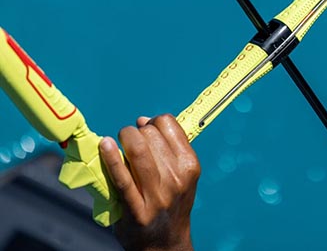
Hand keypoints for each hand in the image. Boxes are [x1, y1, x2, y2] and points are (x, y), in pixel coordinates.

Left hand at [99, 114, 200, 250]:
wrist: (165, 244)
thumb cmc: (170, 203)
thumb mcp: (182, 175)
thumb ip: (167, 147)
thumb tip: (142, 120)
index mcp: (189, 165)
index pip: (168, 124)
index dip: (153, 121)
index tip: (145, 129)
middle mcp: (177, 178)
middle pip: (150, 135)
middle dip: (135, 131)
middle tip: (129, 141)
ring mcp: (157, 196)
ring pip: (138, 150)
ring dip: (123, 139)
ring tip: (115, 143)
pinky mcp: (136, 210)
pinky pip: (122, 178)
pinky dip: (110, 158)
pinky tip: (103, 145)